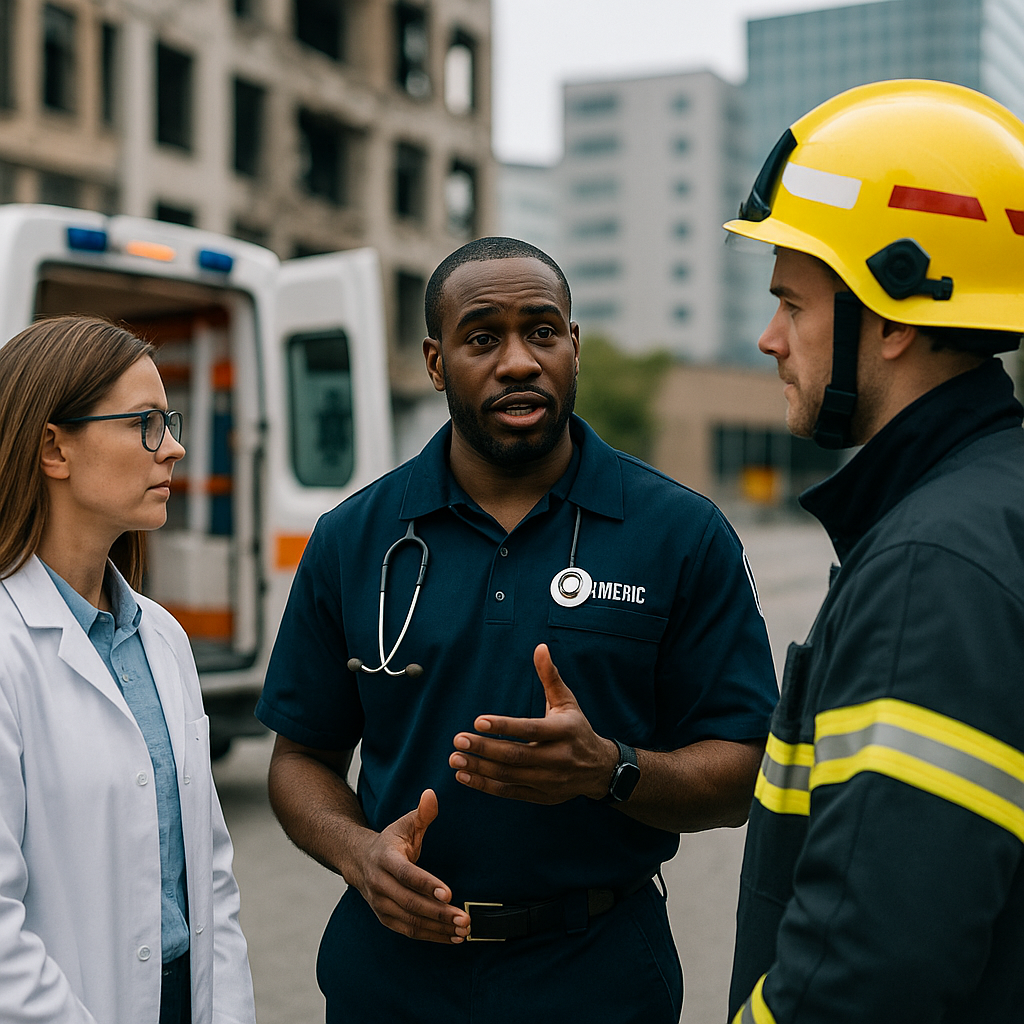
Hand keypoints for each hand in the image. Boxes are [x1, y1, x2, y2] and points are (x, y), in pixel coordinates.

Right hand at [348, 789, 469, 943]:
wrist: (359, 860)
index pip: (407, 874)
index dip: (427, 884)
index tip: (448, 893)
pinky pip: (409, 931)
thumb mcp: (404, 824)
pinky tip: (452, 937)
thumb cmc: (390, 841)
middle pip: (410, 902)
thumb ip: (422, 813)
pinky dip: (431, 936)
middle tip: (464, 917)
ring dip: (438, 928)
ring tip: (463, 930)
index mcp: (385, 859)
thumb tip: (432, 794)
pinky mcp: (386, 919)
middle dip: (438, 912)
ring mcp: (381, 904)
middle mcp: (380, 884)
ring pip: (411, 921)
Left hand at [449, 644, 618, 803]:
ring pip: (509, 775)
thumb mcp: (567, 701)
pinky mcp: (542, 796)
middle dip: (484, 748)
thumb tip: (540, 647)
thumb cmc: (577, 728)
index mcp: (564, 731)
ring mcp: (550, 781)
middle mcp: (558, 758)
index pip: (531, 729)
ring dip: (479, 767)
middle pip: (516, 755)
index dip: (505, 726)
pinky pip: (509, 792)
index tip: (478, 721)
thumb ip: (550, 676)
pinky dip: (485, 785)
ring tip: (455, 758)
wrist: (599, 769)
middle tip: (458, 739)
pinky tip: (464, 776)